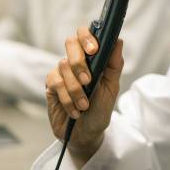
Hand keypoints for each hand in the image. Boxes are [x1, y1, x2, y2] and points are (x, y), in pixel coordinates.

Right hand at [45, 27, 123, 167]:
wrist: (86, 134)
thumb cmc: (100, 110)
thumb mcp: (111, 88)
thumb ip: (114, 64)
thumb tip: (118, 40)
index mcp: (91, 58)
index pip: (85, 35)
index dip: (87, 37)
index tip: (94, 50)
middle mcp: (75, 62)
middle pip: (70, 43)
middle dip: (79, 61)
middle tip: (88, 80)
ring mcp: (61, 73)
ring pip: (64, 67)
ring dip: (76, 90)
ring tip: (84, 106)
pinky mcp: (51, 86)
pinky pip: (56, 83)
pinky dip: (67, 99)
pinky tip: (75, 111)